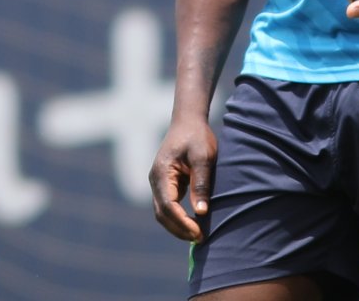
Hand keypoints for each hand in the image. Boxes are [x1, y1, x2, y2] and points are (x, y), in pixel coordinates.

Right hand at [149, 114, 218, 241]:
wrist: (188, 121)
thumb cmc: (197, 136)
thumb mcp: (203, 157)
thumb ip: (201, 183)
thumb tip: (201, 212)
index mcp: (161, 172)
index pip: (167, 205)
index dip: (181, 222)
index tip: (199, 232)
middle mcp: (155, 180)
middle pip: (161, 213)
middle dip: (179, 229)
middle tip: (200, 238)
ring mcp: (158, 183)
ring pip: (163, 213)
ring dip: (178, 226)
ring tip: (198, 236)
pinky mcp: (165, 185)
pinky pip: (168, 207)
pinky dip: (178, 218)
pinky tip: (194, 224)